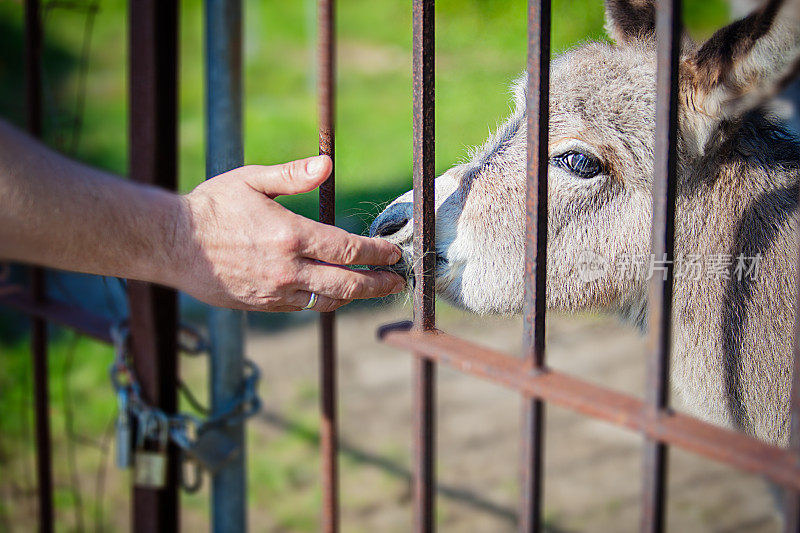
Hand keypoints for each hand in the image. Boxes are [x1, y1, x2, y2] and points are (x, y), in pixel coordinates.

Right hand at [173, 155, 404, 311]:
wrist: (171, 244)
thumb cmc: (213, 206)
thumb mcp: (252, 179)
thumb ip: (293, 175)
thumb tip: (327, 164)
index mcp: (291, 236)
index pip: (349, 249)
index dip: (377, 254)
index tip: (394, 254)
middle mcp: (288, 270)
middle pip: (348, 284)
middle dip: (378, 284)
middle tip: (398, 282)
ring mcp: (275, 292)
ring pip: (327, 300)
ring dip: (354, 296)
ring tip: (371, 289)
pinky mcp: (262, 306)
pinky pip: (302, 306)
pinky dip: (323, 299)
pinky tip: (332, 291)